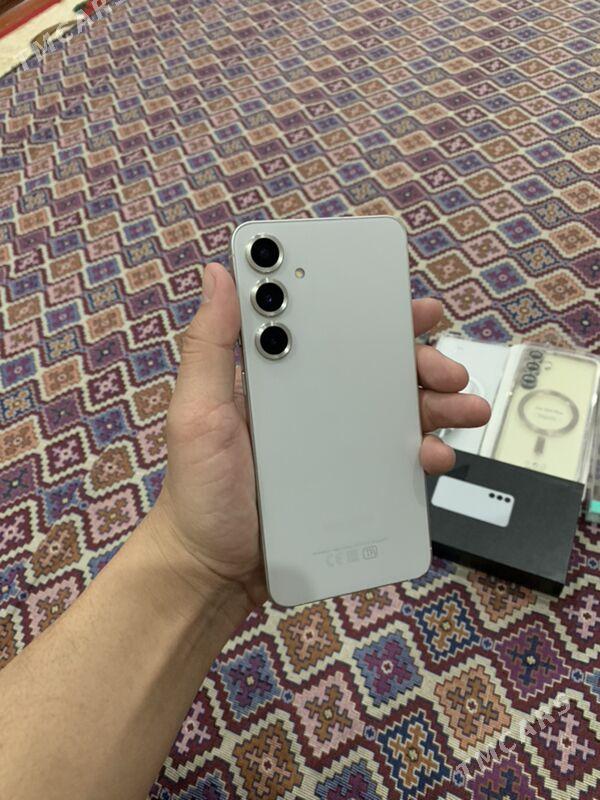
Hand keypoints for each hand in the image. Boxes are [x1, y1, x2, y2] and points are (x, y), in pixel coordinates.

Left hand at [151, 262, 489, 606]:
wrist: (217, 570)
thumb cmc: (200, 489)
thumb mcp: (198, 413)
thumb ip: (209, 347)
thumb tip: (218, 273)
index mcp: (279, 377)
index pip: (330, 330)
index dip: (371, 312)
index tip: (409, 305)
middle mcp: (314, 402)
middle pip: (377, 368)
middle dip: (421, 360)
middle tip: (448, 369)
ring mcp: (336, 444)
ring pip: (397, 409)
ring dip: (438, 403)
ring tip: (466, 408)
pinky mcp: (353, 482)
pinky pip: (398, 459)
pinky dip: (426, 452)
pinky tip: (437, 456)